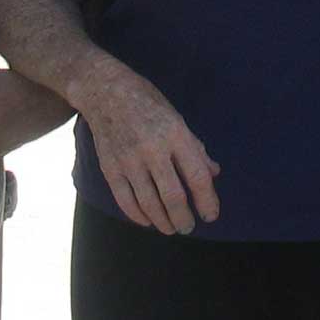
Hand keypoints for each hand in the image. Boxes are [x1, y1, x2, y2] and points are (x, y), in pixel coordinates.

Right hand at [77, 66, 220, 235]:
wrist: (105, 91)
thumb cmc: (147, 102)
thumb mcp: (176, 117)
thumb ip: (195, 147)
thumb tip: (214, 173)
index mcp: (175, 133)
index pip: (197, 176)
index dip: (207, 200)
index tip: (210, 215)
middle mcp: (153, 148)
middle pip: (173, 196)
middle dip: (184, 218)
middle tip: (188, 227)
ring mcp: (129, 160)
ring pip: (150, 203)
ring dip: (163, 222)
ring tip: (171, 228)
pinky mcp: (110, 167)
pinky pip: (126, 201)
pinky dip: (138, 215)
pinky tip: (148, 220)